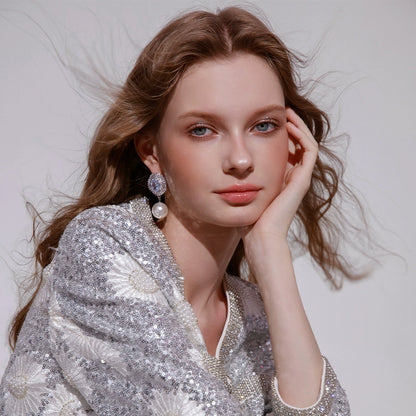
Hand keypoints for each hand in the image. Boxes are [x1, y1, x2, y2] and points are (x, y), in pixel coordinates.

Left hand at [242, 108, 317, 244]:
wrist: (259, 234)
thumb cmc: (249, 216)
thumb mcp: (245, 190)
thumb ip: (243, 177)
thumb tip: (230, 162)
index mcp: (282, 179)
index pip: (287, 149)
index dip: (281, 133)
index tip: (267, 119)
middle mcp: (293, 177)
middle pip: (298, 144)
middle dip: (291, 126)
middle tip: (281, 111)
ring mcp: (300, 178)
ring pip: (307, 144)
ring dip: (298, 126)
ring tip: (286, 112)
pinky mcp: (303, 179)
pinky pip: (309, 150)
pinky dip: (302, 135)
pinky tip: (288, 124)